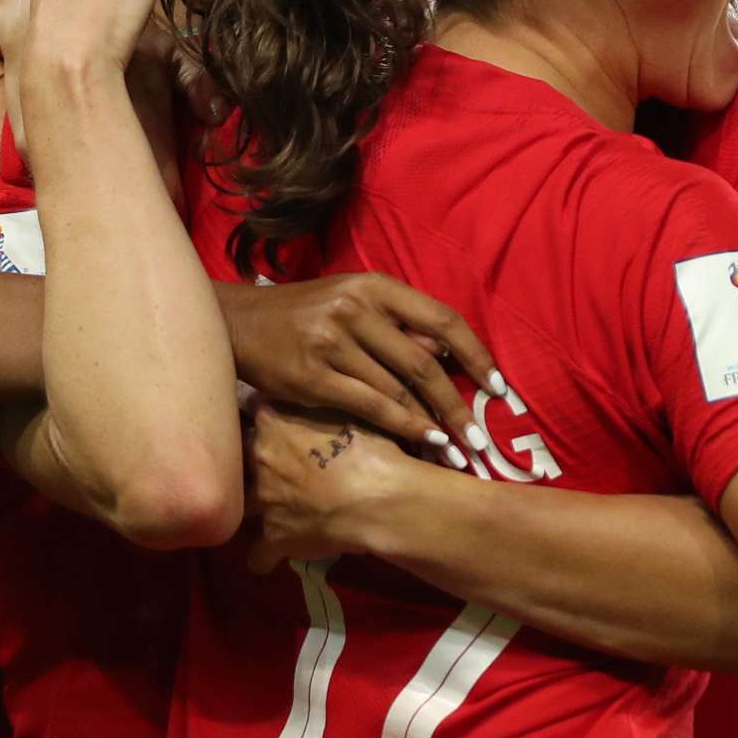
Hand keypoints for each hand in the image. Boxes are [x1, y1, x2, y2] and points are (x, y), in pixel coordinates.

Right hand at [218, 275, 502, 449]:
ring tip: (457, 450)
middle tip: (481, 438)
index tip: (499, 388)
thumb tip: (445, 357)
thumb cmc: (304, 315)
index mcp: (375, 287)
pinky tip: (424, 444)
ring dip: (433, 425)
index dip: (477, 355)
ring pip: (400, 390)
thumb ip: (397, 326)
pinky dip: (404, 428)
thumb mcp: (353, 303)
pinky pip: (372, 406)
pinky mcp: (314, 376)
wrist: (238, 324)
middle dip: (459, 406)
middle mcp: (357, 309)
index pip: (443, 320)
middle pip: (425, 364)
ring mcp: (334, 342)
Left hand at [246, 401, 419, 571]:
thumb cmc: (370, 448)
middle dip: (252, 463)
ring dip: (254, 508)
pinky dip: (265, 557)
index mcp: (273, 422)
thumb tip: (314, 395)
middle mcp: (258, 458)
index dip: (264, 420)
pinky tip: (272, 555)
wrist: (382, 498)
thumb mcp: (346, 409)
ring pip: (241, 505)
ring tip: (271, 510)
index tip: (277, 426)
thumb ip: (317, 403)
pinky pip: (258, 555)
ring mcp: (263, 500)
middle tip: (278, 468)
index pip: (251, 409)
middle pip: (238, 456)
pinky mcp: (274, 538)